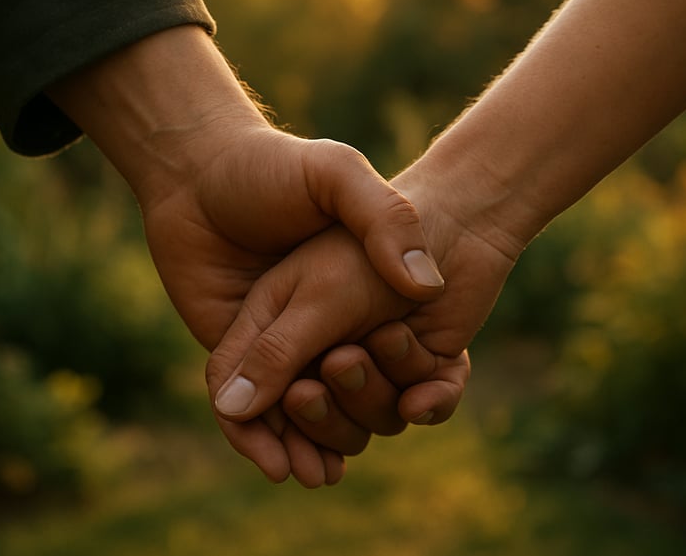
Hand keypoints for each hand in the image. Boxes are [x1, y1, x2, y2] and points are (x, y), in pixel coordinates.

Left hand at [47, 25, 445, 483]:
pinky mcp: (232, 353)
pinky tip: (279, 460)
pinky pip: (254, 412)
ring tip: (318, 461)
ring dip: (315, 441)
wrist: (199, 168)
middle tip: (340, 387)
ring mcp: (279, 343)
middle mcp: (321, 324)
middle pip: (348, 395)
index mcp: (352, 293)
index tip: (404, 390)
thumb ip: (385, 220)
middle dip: (346, 413)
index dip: (395, 382)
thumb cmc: (272, 170)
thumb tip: (425, 289)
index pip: (385, 357)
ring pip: (307, 413)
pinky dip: (267, 442)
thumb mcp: (337, 179)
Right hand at [206, 160, 517, 483]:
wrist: (453, 220)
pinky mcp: (418, 362)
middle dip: (327, 412)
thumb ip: (276, 352)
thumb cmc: (371, 249)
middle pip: (308, 417)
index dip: (255, 433)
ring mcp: (371, 356)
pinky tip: (429, 389)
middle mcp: (320, 345)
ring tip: (392, 334)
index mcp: (277, 322)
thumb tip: (232, 410)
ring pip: (368, 419)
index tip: (279, 466)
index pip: (244, 392)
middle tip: (344, 364)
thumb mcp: (317, 298)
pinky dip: (429, 398)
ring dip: (381, 391)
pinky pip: (420, 404)